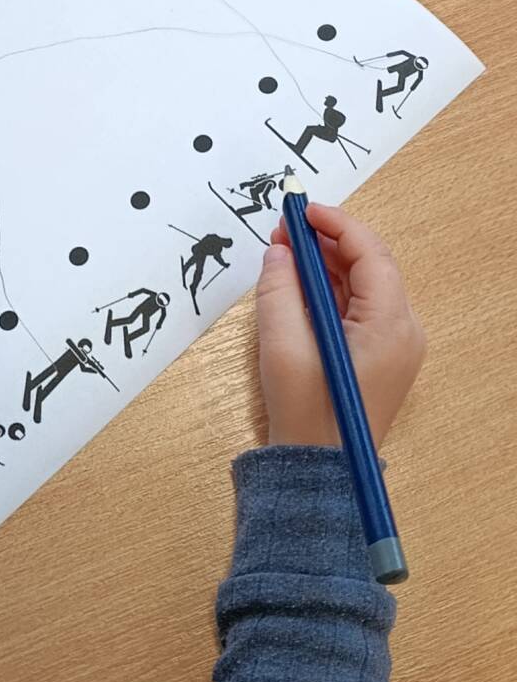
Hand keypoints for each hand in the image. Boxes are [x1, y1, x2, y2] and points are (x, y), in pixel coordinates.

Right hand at [256, 202, 425, 447]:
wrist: (318, 470)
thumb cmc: (305, 413)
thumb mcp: (282, 345)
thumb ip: (278, 290)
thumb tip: (279, 253)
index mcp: (390, 326)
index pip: (370, 254)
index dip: (335, 225)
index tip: (300, 211)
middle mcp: (403, 331)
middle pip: (370, 267)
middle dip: (326, 244)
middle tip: (284, 231)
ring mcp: (395, 346)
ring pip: (363, 288)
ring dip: (326, 266)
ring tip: (285, 253)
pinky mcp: (379, 358)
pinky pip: (359, 311)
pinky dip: (330, 292)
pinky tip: (299, 285)